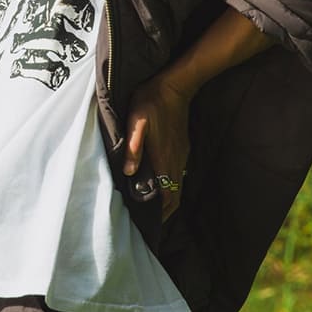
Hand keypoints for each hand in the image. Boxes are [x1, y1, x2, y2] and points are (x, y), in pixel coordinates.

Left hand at [123, 73, 190, 221]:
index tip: (149, 225)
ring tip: (153, 210)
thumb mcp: (136, 121)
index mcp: (163, 158)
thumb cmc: (151, 102)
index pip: (166, 197)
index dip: (159, 214)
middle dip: (163, 213)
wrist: (176, 86)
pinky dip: (169, 187)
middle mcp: (175, 161)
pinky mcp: (181, 148)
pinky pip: (177, 175)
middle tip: (149, 223)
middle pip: (173, 197)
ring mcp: (180, 155)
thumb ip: (134, 146)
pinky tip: (159, 185)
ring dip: (167, 200)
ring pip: (176, 187)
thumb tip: (129, 171)